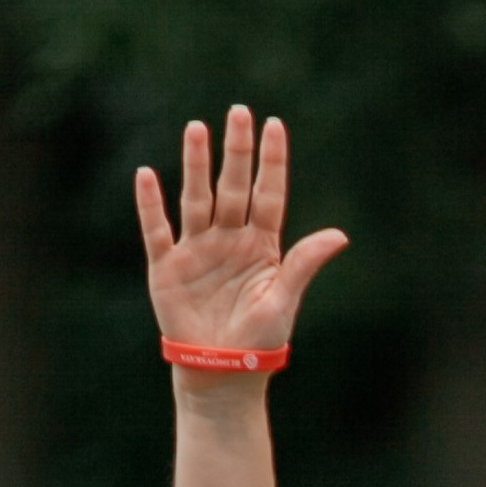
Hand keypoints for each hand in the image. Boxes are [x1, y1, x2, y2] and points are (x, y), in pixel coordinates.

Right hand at [137, 106, 344, 364]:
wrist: (223, 374)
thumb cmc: (260, 341)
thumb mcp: (284, 301)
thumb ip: (304, 264)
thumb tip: (339, 236)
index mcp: (261, 245)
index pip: (268, 194)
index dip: (271, 162)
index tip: (274, 125)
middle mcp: (229, 239)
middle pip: (233, 187)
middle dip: (236, 151)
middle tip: (238, 112)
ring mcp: (198, 250)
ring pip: (197, 198)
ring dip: (195, 165)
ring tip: (197, 129)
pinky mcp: (168, 267)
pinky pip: (158, 230)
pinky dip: (151, 205)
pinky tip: (146, 175)